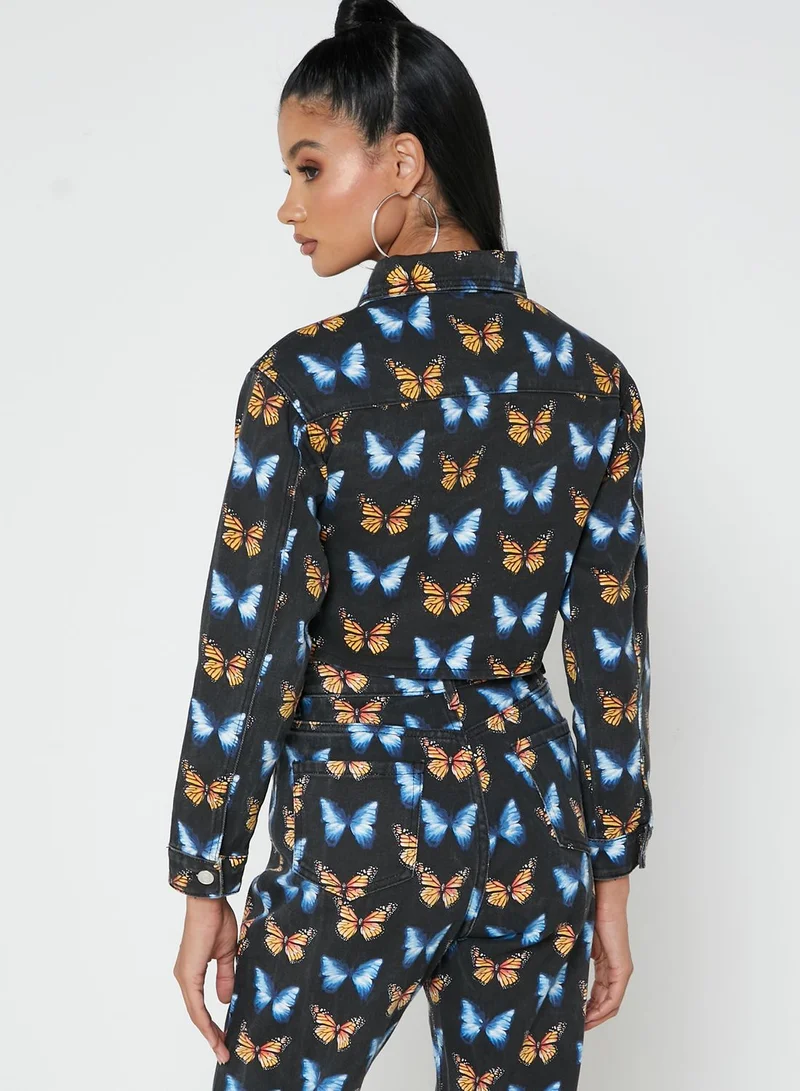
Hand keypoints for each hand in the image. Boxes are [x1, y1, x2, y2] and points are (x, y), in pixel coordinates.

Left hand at [173, 895, 237, 1063]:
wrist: (209, 902)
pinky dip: (204, 1021)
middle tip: (223, 1052)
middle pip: (196, 1015)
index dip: (212, 1025)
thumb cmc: (217, 920)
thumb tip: (225, 1000)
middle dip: (211, 1035)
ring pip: (195, 1013)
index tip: (224, 1039)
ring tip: (221, 1049)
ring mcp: (184, 977)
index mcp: (193, 972)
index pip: (201, 1007)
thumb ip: (225, 977)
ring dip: (208, 1032)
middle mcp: (185, 978)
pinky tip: (212, 1033)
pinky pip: (195, 1004)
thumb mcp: (227, 954)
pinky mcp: (188, 974)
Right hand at [584, 874, 632, 1028]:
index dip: (587, 1007)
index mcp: (605, 962)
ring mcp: (620, 970)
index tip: (573, 1015)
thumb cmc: (588, 912)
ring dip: (597, 1016)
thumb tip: (553, 969)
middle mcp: (615, 969)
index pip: (598, 993)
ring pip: (611, 1003)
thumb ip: (571, 956)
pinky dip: (602, 1008)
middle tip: (575, 1025)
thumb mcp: (576, 941)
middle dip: (591, 1016)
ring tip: (581, 1024)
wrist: (602, 896)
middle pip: (605, 1002)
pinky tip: (590, 1015)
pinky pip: (614, 996)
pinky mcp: (621, 968)